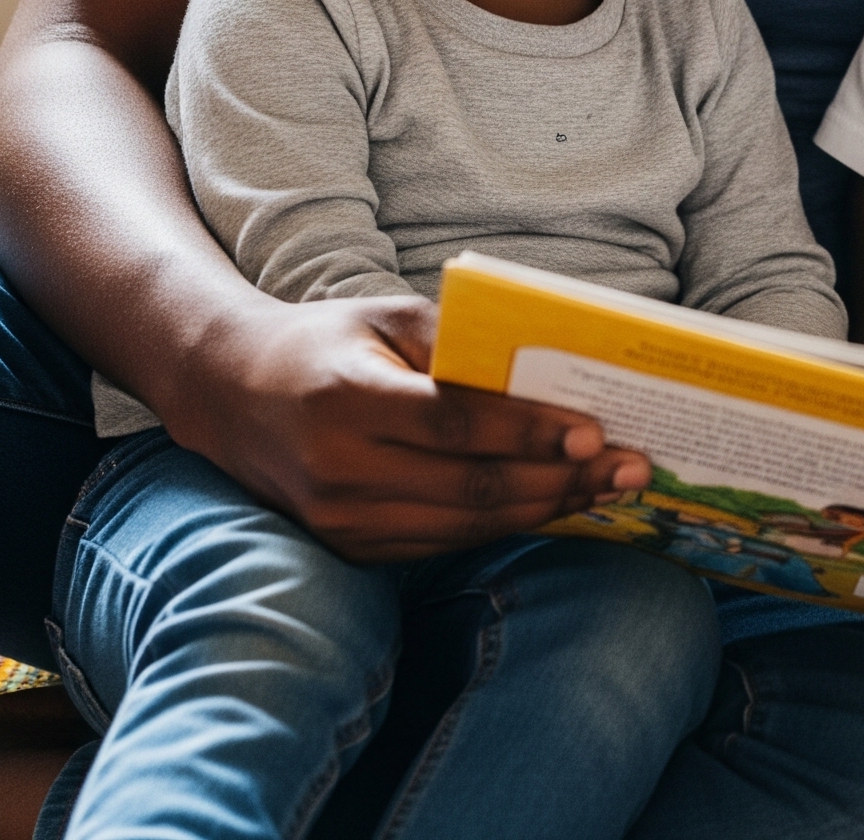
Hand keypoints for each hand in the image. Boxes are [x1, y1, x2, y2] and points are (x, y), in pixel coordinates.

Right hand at [159, 291, 649, 562]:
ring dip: (546, 509)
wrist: (231, 394)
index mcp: (348, 399)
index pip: (455, 425)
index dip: (529, 433)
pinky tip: (556, 505)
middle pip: (470, 488)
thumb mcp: (388, 315)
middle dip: (561, 480)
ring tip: (610, 489)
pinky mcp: (347, 547)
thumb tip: (547, 375)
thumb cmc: (329, 341)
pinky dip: (505, 527)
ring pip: (463, 525)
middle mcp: (339, 470)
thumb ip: (458, 346)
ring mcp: (340, 519)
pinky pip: (441, 544)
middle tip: (632, 468)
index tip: (595, 432)